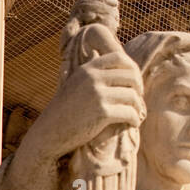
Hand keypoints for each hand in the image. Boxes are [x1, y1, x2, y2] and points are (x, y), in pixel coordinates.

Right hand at [25, 52, 145, 162]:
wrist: (50, 131)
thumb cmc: (68, 109)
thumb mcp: (79, 83)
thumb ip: (97, 73)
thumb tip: (126, 65)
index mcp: (88, 68)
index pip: (121, 58)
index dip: (133, 70)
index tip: (134, 84)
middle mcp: (93, 78)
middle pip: (131, 76)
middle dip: (139, 89)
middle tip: (136, 102)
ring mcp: (97, 94)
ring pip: (133, 96)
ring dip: (137, 107)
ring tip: (135, 115)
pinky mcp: (102, 112)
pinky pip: (129, 113)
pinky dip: (134, 120)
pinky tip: (132, 124)